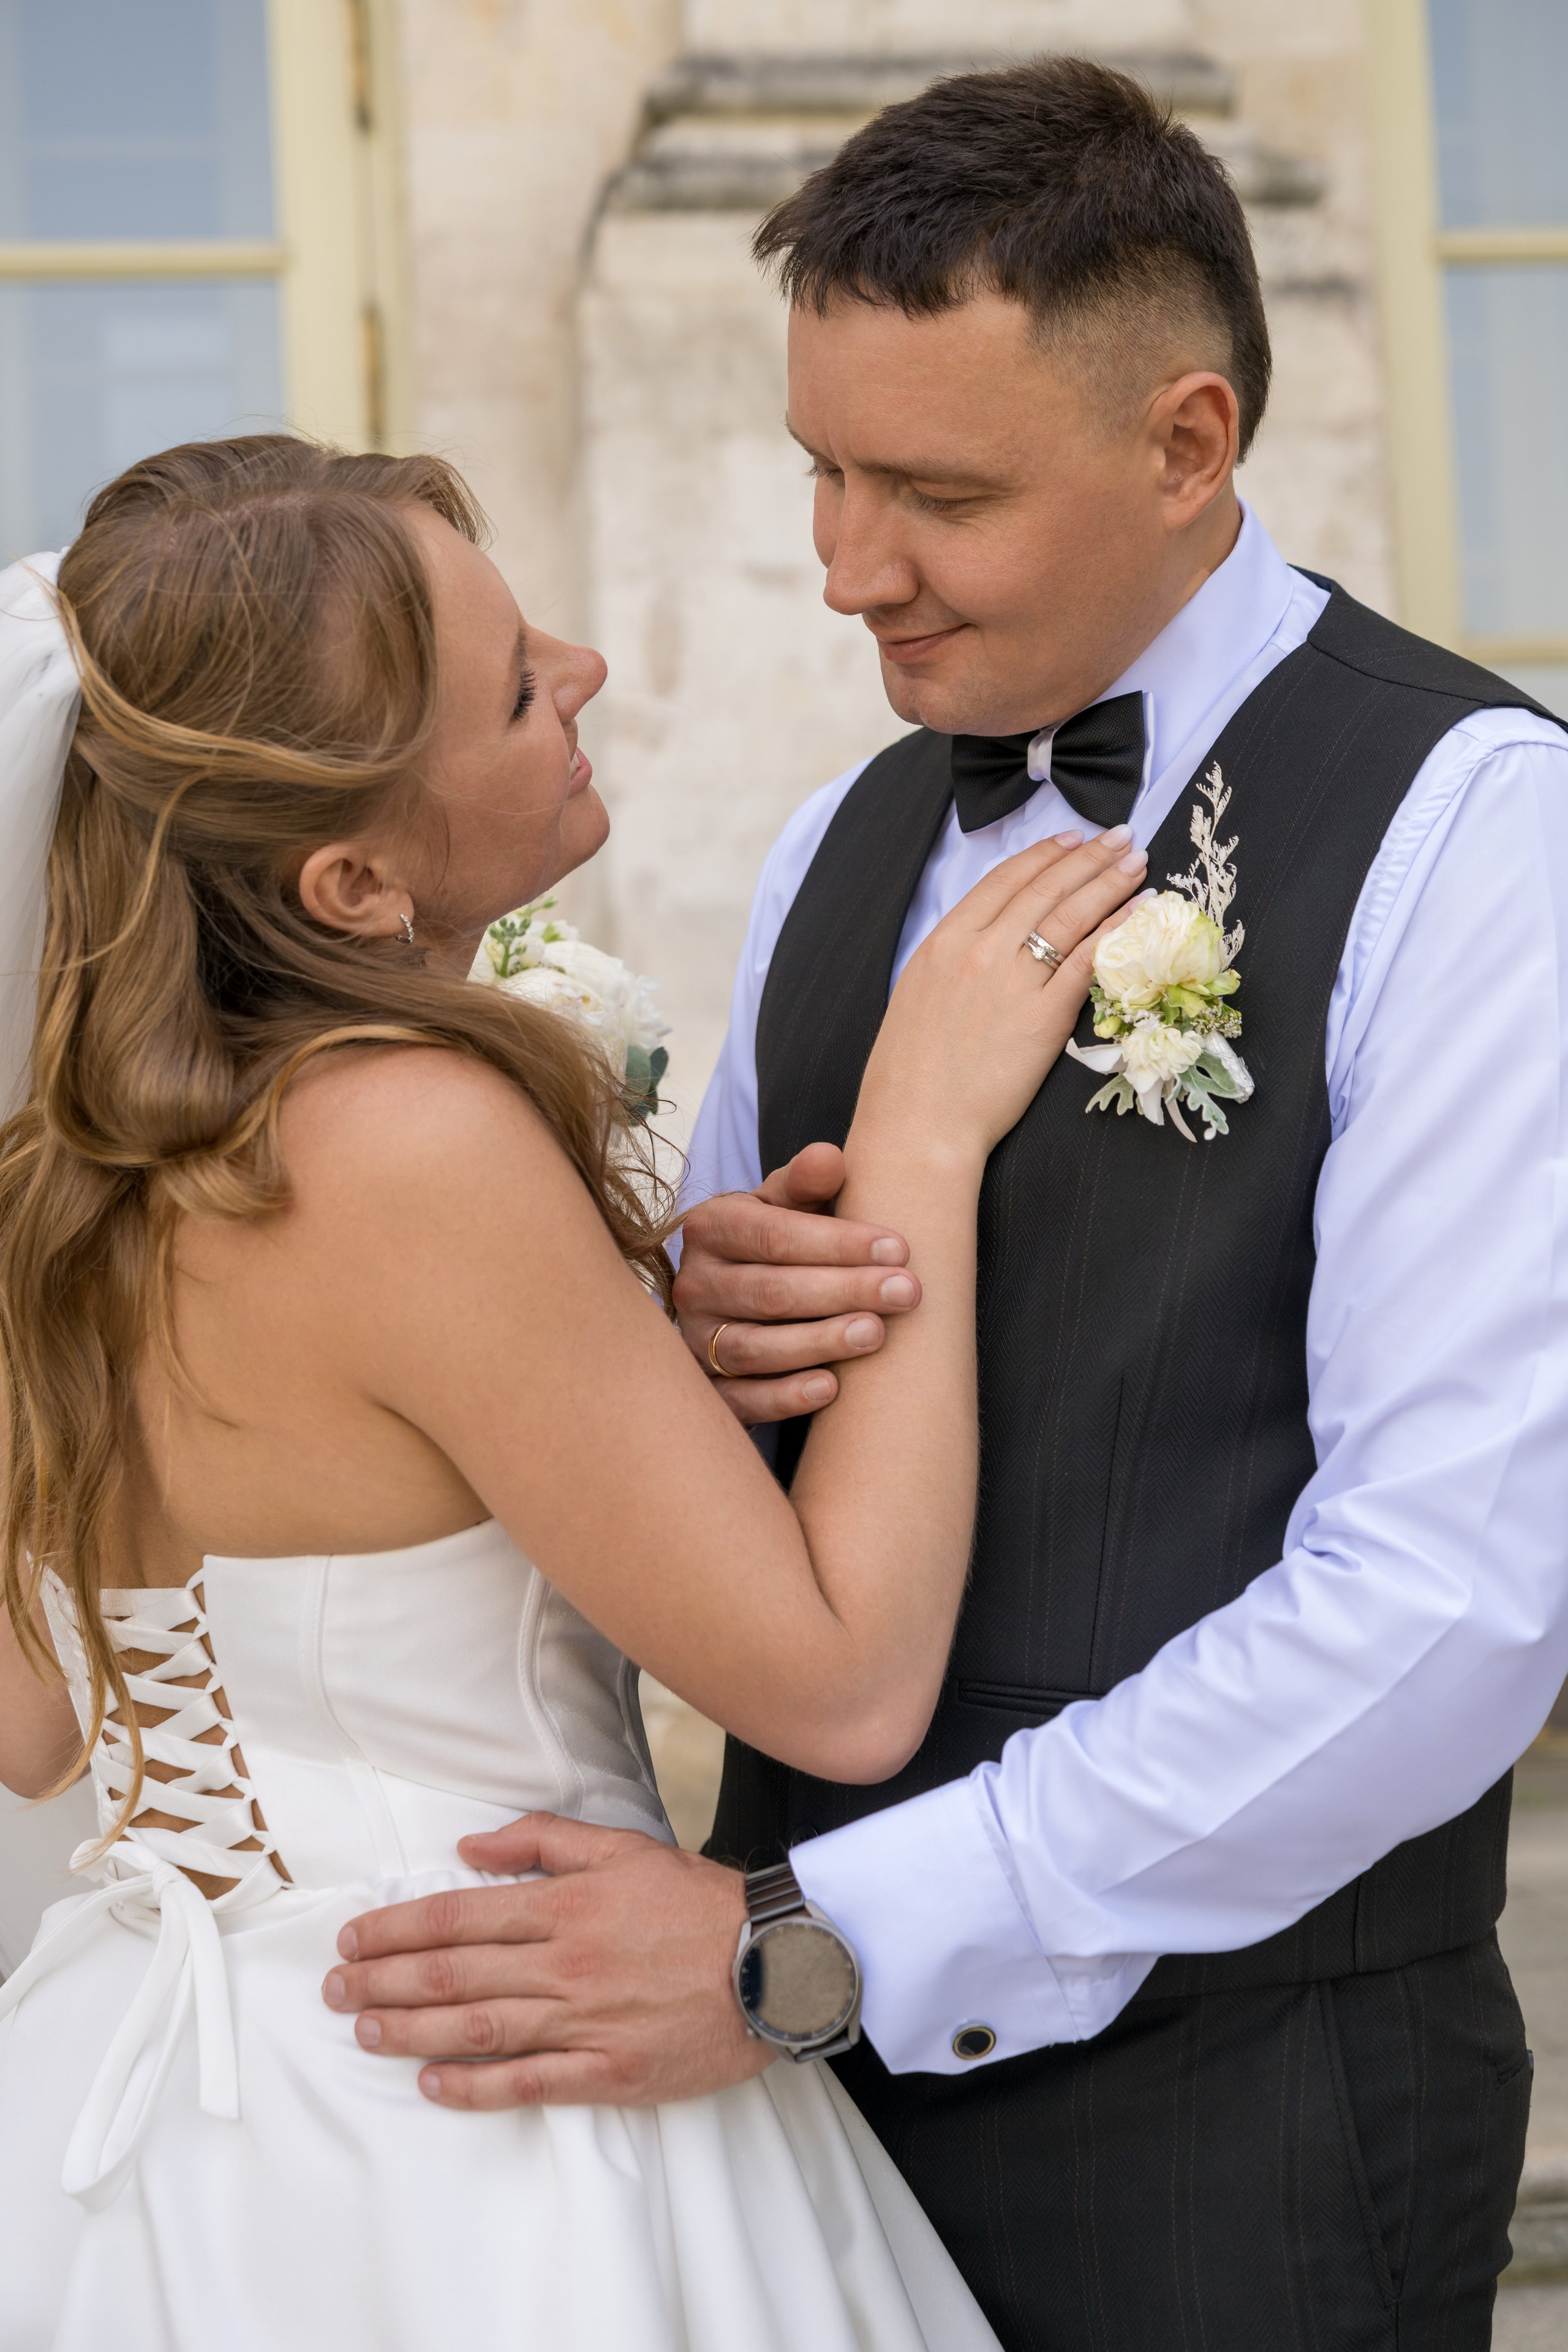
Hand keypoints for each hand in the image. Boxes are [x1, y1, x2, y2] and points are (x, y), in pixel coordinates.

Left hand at [322, 1814, 770, 2109]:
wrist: (775, 1963)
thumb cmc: (698, 1902)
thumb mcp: (622, 1848)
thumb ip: (542, 1840)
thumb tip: (469, 1849)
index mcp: (566, 1905)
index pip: (459, 1916)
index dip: (397, 1929)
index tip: (354, 1938)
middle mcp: (565, 1964)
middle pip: (454, 1974)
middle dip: (384, 1981)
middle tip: (335, 1987)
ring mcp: (585, 2023)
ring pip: (479, 2029)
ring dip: (411, 2032)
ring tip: (364, 2029)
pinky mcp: (609, 2073)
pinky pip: (528, 2084)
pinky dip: (475, 2086)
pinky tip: (433, 2084)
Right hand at [675, 1142, 922, 1425]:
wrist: (734, 1288)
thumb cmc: (774, 1240)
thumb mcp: (785, 1202)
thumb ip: (806, 1182)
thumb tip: (829, 1158)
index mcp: (712, 1227)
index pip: (775, 1236)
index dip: (839, 1244)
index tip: (899, 1248)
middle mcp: (694, 1283)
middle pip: (771, 1292)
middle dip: (844, 1291)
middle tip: (907, 1292)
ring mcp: (696, 1339)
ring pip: (754, 1348)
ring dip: (819, 1342)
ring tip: (876, 1334)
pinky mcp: (708, 1388)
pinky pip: (740, 1399)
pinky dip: (784, 1397)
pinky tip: (831, 1388)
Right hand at [852, 826, 1145, 1167]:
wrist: (916, 1125)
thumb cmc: (909, 1075)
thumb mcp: (918, 995)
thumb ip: (952, 960)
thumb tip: (987, 939)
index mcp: (943, 942)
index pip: (1005, 880)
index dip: (1046, 854)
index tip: (1075, 839)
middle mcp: (978, 951)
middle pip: (1045, 889)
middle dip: (1090, 857)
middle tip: (1122, 838)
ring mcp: (1012, 982)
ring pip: (1071, 916)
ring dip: (1111, 883)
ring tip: (1138, 864)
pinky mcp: (1044, 1017)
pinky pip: (1089, 961)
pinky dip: (1119, 931)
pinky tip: (1141, 914)